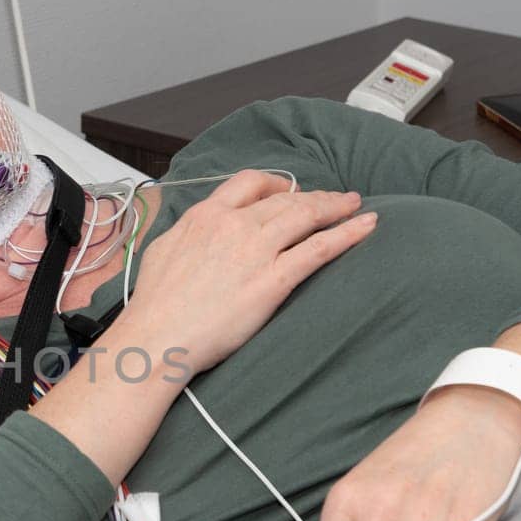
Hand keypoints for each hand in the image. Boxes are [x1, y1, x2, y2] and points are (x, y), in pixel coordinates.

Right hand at [125, 172, 376, 372]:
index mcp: (206, 215)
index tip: (289, 191)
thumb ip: (188, 231)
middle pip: (285, 199)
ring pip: (306, 215)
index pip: (250, 183)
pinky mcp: (274, 280)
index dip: (276, 184)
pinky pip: (319, 248)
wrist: (157, 337)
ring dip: (335, 207)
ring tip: (354, 206)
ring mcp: (256, 251)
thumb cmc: (154, 305)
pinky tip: (367, 225)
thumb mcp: (163, 249)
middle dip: (315, 196)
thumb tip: (199, 228)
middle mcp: (234, 225)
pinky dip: (348, 233)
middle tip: (335, 200)